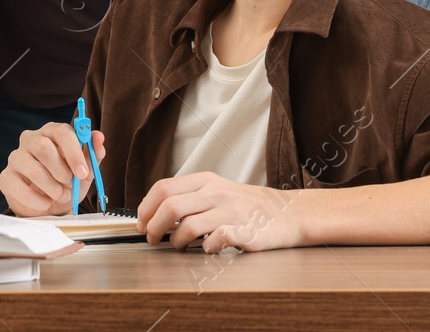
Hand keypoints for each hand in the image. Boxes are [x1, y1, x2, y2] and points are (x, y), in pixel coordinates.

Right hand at [1, 122, 105, 217]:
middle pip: (43, 147)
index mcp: (52, 132)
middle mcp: (31, 140)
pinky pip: (19, 187)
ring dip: (51, 188)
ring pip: (32, 168)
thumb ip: (93, 154)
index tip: (82, 172)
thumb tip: (98, 136)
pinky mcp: (6, 177)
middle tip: (69, 184)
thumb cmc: (67, 182)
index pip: (61, 131)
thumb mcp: (85, 171)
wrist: (50, 207)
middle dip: (61, 171)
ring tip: (60, 195)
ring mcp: (16, 157)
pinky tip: (45, 203)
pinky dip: (37, 200)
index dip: (73, 152)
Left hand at [136, 172, 303, 252]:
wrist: (287, 213)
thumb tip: (154, 212)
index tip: (141, 222)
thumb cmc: (247, 205)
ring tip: (178, 246)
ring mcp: (231, 211)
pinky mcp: (244, 231)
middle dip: (154, 226)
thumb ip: (190, 196)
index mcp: (205, 180)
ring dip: (176, 241)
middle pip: (170, 206)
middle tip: (152, 238)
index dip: (146, 207)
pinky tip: (207, 249)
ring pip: (188, 226)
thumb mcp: (216, 190)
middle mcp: (216, 192)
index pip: (163, 188)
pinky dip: (205, 248)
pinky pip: (215, 240)